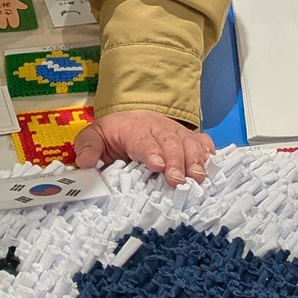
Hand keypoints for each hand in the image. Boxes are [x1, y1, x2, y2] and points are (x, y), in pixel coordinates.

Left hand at [72, 110, 211, 185]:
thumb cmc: (114, 134)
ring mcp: (176, 132)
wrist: (132, 117)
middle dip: (176, 160)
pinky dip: (208, 152)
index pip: (142, 140)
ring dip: (195, 160)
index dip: (151, 152)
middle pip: (170, 142)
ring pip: (189, 142)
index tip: (157, 165)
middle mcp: (158, 128)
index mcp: (133, 129)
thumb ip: (88, 147)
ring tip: (198, 178)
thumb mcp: (94, 135)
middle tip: (177, 180)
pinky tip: (212, 165)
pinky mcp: (188, 138)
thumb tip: (85, 161)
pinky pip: (202, 142)